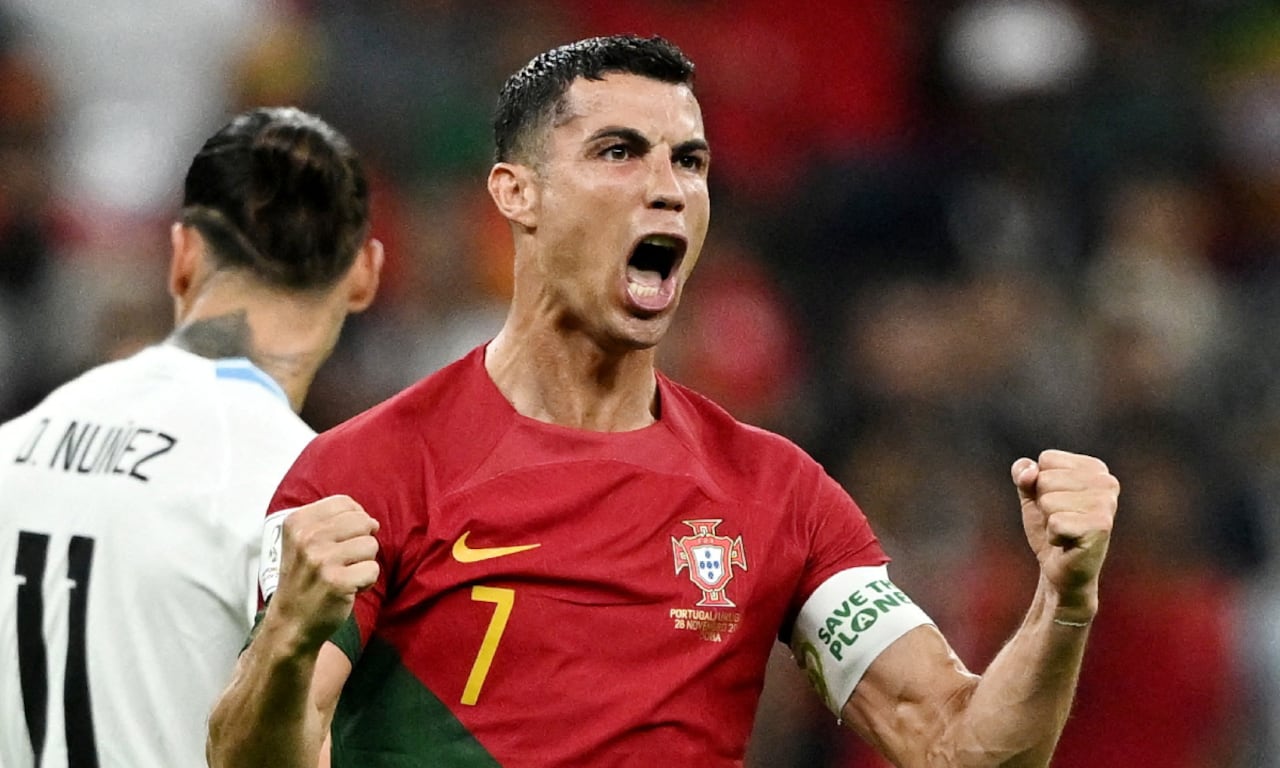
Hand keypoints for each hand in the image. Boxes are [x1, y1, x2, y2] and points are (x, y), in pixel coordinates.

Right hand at [269, 495, 379, 651]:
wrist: (290, 623)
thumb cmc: (305, 579)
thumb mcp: (303, 542)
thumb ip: (332, 523)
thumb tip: (372, 521)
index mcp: (297, 523)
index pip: (345, 503)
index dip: (356, 519)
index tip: (345, 539)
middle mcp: (307, 538)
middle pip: (363, 522)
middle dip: (362, 542)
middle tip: (344, 562)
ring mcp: (321, 560)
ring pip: (371, 545)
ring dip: (364, 563)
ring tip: (344, 575)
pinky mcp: (337, 582)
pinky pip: (373, 570)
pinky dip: (366, 582)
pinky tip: (348, 589)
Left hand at [1012, 450, 1118, 615]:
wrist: (1060, 569)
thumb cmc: (1049, 527)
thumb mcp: (1031, 494)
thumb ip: (1023, 473)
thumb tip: (1029, 473)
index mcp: (1095, 468)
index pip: (1047, 459)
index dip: (1040, 483)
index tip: (1057, 502)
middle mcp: (1107, 482)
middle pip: (1045, 479)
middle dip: (1043, 503)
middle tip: (1060, 520)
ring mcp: (1106, 504)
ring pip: (1048, 500)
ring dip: (1048, 520)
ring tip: (1065, 531)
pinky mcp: (1100, 527)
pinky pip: (1055, 522)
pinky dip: (1053, 536)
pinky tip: (1067, 543)